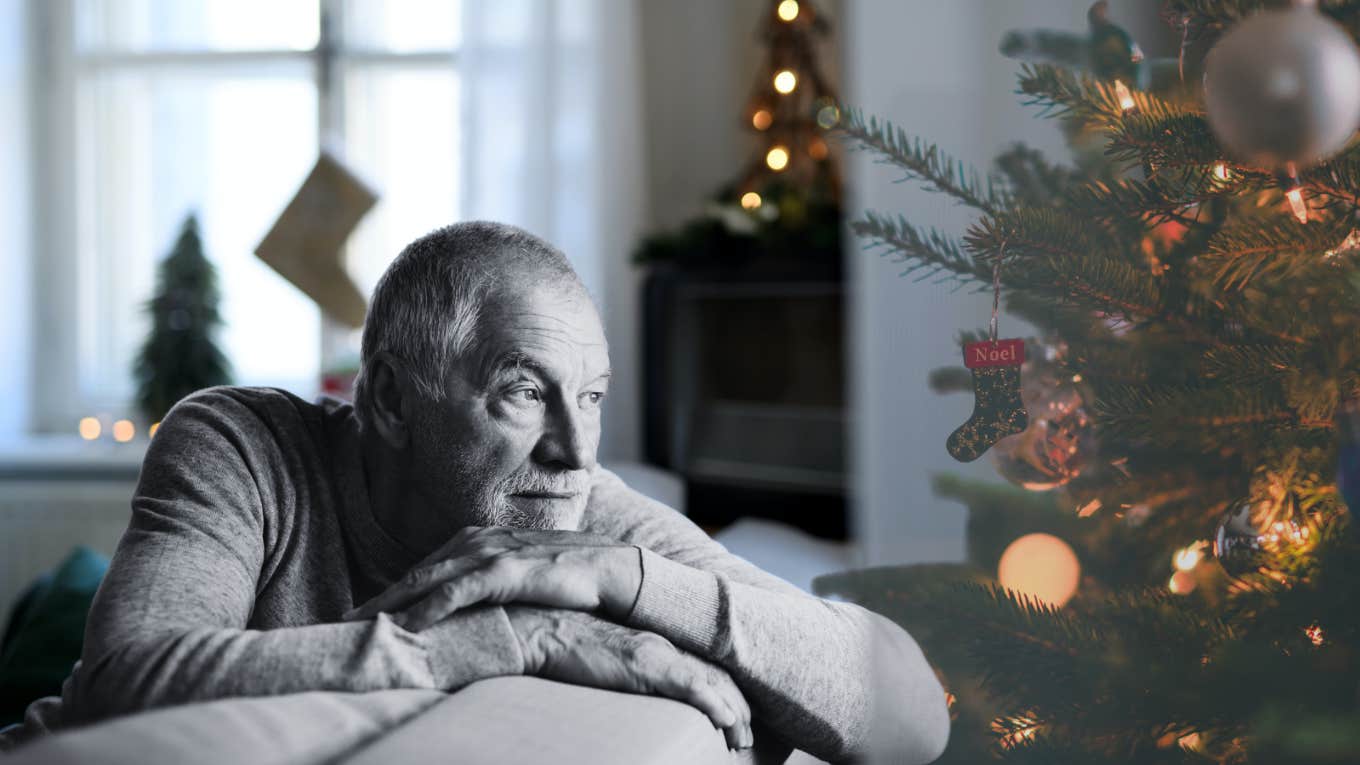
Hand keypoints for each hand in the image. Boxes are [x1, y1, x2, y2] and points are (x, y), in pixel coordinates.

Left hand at [344, 526, 642, 631]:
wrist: (613, 568)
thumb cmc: (569, 577)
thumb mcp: (522, 577)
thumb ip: (493, 584)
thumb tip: (471, 610)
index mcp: (479, 539)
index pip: (424, 569)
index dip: (392, 593)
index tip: (364, 616)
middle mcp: (478, 541)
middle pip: (415, 573)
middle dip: (378, 599)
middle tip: (344, 624)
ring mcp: (490, 553)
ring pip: (426, 581)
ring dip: (391, 606)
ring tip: (361, 629)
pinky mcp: (505, 571)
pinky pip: (455, 594)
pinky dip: (426, 610)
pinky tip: (406, 629)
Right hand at [507, 606, 753, 749]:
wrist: (543, 630)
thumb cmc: (565, 649)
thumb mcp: (606, 661)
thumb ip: (627, 673)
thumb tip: (633, 694)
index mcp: (655, 645)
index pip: (702, 670)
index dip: (723, 695)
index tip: (735, 719)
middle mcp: (663, 646)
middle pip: (714, 676)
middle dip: (736, 708)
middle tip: (746, 736)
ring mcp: (656, 653)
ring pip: (709, 683)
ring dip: (731, 713)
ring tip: (742, 739)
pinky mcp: (645, 664)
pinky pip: (690, 685)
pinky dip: (712, 704)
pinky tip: (726, 721)